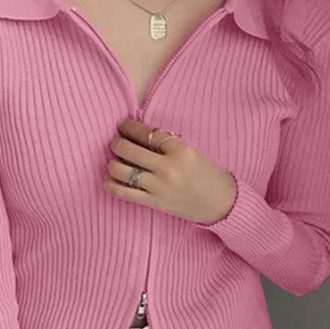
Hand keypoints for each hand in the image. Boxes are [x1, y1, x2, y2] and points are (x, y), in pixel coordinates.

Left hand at [105, 118, 236, 224]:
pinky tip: (109, 179)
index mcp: (181, 151)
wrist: (220, 203)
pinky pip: (124, 192)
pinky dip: (112, 184)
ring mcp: (159, 187)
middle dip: (117, 143)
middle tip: (116, 141)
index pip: (148, 134)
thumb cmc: (207, 174)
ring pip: (122, 171)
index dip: (131, 127)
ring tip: (114, 161)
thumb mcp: (192, 152)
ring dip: (113, 163)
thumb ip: (167, 145)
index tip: (123, 125)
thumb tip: (139, 136)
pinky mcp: (154, 202)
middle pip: (129, 150)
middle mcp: (168, 168)